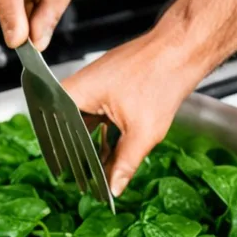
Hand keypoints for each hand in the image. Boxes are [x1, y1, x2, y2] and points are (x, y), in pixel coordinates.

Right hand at [62, 31, 207, 196]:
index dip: (65, 161)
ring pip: (81, 124)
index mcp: (73, 94)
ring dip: (93, 146)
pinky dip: (102, 132)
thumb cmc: (160, 76)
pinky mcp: (103, 87)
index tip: (72, 180)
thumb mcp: (143, 132)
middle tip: (89, 181)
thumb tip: (114, 187)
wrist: (181, 50)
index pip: (55, 135)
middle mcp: (75, 88)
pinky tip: (112, 151)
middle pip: (67, 131)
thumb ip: (124, 163)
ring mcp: (89, 86)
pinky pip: (93, 115)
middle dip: (80, 156)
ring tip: (102, 169)